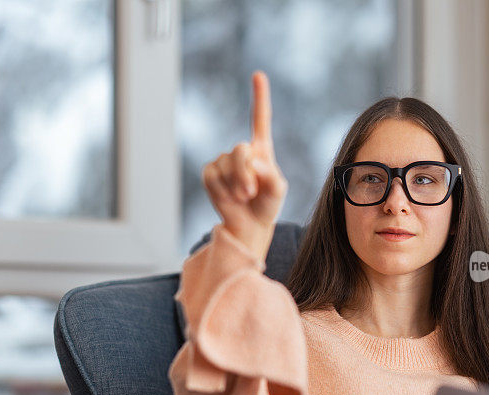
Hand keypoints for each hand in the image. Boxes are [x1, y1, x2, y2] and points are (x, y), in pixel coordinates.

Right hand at [201, 70, 287, 260]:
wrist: (249, 225)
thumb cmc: (267, 205)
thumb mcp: (278, 191)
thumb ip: (270, 175)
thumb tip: (251, 163)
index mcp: (261, 149)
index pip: (260, 118)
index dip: (259, 96)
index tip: (258, 75)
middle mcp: (242, 152)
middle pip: (239, 151)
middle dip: (244, 173)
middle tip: (250, 193)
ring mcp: (224, 161)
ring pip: (225, 166)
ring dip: (235, 186)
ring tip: (243, 198)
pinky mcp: (210, 173)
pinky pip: (212, 177)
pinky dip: (221, 190)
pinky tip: (229, 198)